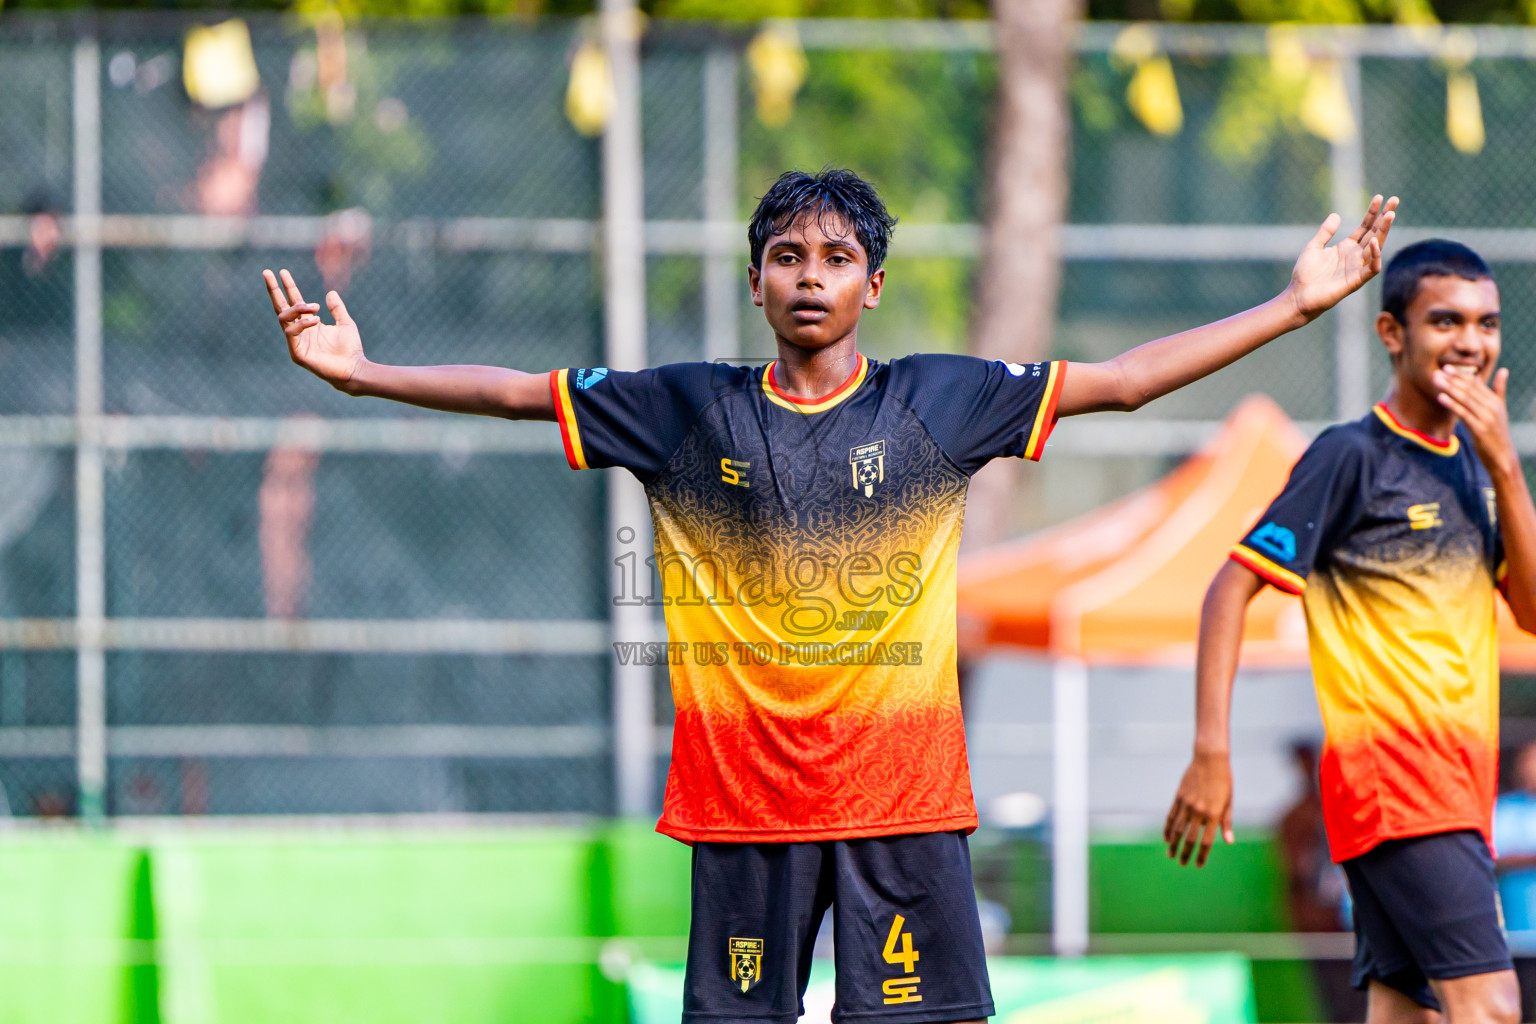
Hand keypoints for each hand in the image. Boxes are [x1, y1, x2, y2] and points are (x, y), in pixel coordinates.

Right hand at [264, 268, 364, 389]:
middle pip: (280, 307)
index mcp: (309, 324)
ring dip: (297, 308)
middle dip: (273, 289)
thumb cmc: (350, 349)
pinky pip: (291, 333)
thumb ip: (337, 308)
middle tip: (267, 272)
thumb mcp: (345, 323)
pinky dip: (302, 324)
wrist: (354, 368)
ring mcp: (296, 342)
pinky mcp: (296, 353)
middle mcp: (300, 331)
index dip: (288, 286)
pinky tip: (316, 320)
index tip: (282, 271)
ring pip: (284, 317)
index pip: (294, 301)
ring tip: (313, 307)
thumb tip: (330, 292)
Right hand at [1163, 750, 1233, 866]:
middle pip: (1190, 838)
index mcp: (1213, 814)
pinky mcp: (1179, 797)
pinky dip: (1168, 828)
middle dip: (1185, 853)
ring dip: (1174, 843)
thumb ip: (1227, 822)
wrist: (1209, 759)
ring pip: (1178, 829)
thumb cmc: (1224, 781)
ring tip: (1170, 854)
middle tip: (1182, 863)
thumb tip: (1229, 841)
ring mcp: (1187, 804)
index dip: (1202, 855)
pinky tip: (1166, 837)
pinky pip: (1171, 816)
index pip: (1206, 841)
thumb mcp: (1229, 802)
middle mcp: (1199, 811)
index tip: (1198, 865)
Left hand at [1286, 195, 1398, 322]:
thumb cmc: (1305, 274)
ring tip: (1390, 214)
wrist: (1298, 296)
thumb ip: (1325, 232)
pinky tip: (1375, 241)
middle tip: (1395, 200)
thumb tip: (1336, 214)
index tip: (1379, 197)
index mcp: (1347, 247)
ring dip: (1384, 231)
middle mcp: (1356, 256)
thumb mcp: (1313, 247)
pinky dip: (1375, 255)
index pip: (1365, 227)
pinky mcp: (1356, 281)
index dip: (1372, 212)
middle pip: (1376, 233)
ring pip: (1377, 246)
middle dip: (1385, 217)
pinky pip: (1372, 268)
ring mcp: (1357, 268)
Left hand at [1436, 365, 1517, 477]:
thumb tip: (1504, 369)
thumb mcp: (1499, 409)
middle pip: (1469, 389)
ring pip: (1465, 399)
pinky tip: (1440, 397)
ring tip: (1435, 380)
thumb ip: (1499, 390)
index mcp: (1496, 401)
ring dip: (1449, 388)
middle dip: (1452, 380)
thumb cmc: (1496, 432)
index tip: (1446, 367)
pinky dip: (1452, 404)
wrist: (1502, 456)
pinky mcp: (1480, 429)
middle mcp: (1493, 407)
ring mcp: (1487, 418)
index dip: (1460, 375)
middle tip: (1437, 371)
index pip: (1476, 384)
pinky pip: (1463, 413)